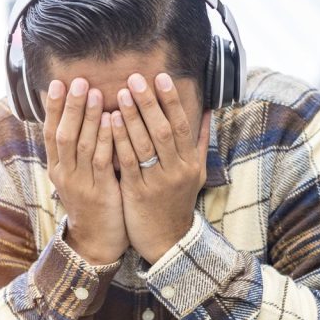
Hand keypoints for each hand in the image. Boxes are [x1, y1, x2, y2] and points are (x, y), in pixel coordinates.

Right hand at [43, 77, 128, 265]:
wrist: (96, 242)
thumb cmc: (92, 203)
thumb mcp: (78, 176)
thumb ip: (78, 149)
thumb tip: (79, 117)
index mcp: (57, 167)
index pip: (50, 131)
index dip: (54, 107)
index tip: (58, 83)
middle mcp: (64, 173)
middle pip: (63, 134)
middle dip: (71, 106)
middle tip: (79, 81)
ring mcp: (80, 184)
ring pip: (82, 145)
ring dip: (89, 117)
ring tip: (95, 93)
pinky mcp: (99, 192)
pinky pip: (102, 161)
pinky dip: (106, 139)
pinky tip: (112, 121)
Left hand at [111, 72, 210, 263]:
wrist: (169, 241)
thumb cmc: (178, 202)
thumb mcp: (196, 174)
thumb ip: (199, 142)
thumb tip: (209, 110)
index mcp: (190, 163)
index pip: (181, 125)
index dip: (171, 100)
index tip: (160, 77)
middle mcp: (177, 170)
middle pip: (164, 130)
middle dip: (149, 103)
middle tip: (135, 78)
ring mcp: (158, 182)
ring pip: (145, 144)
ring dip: (132, 117)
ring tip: (119, 93)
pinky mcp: (138, 193)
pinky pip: (129, 162)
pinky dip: (120, 140)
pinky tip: (110, 122)